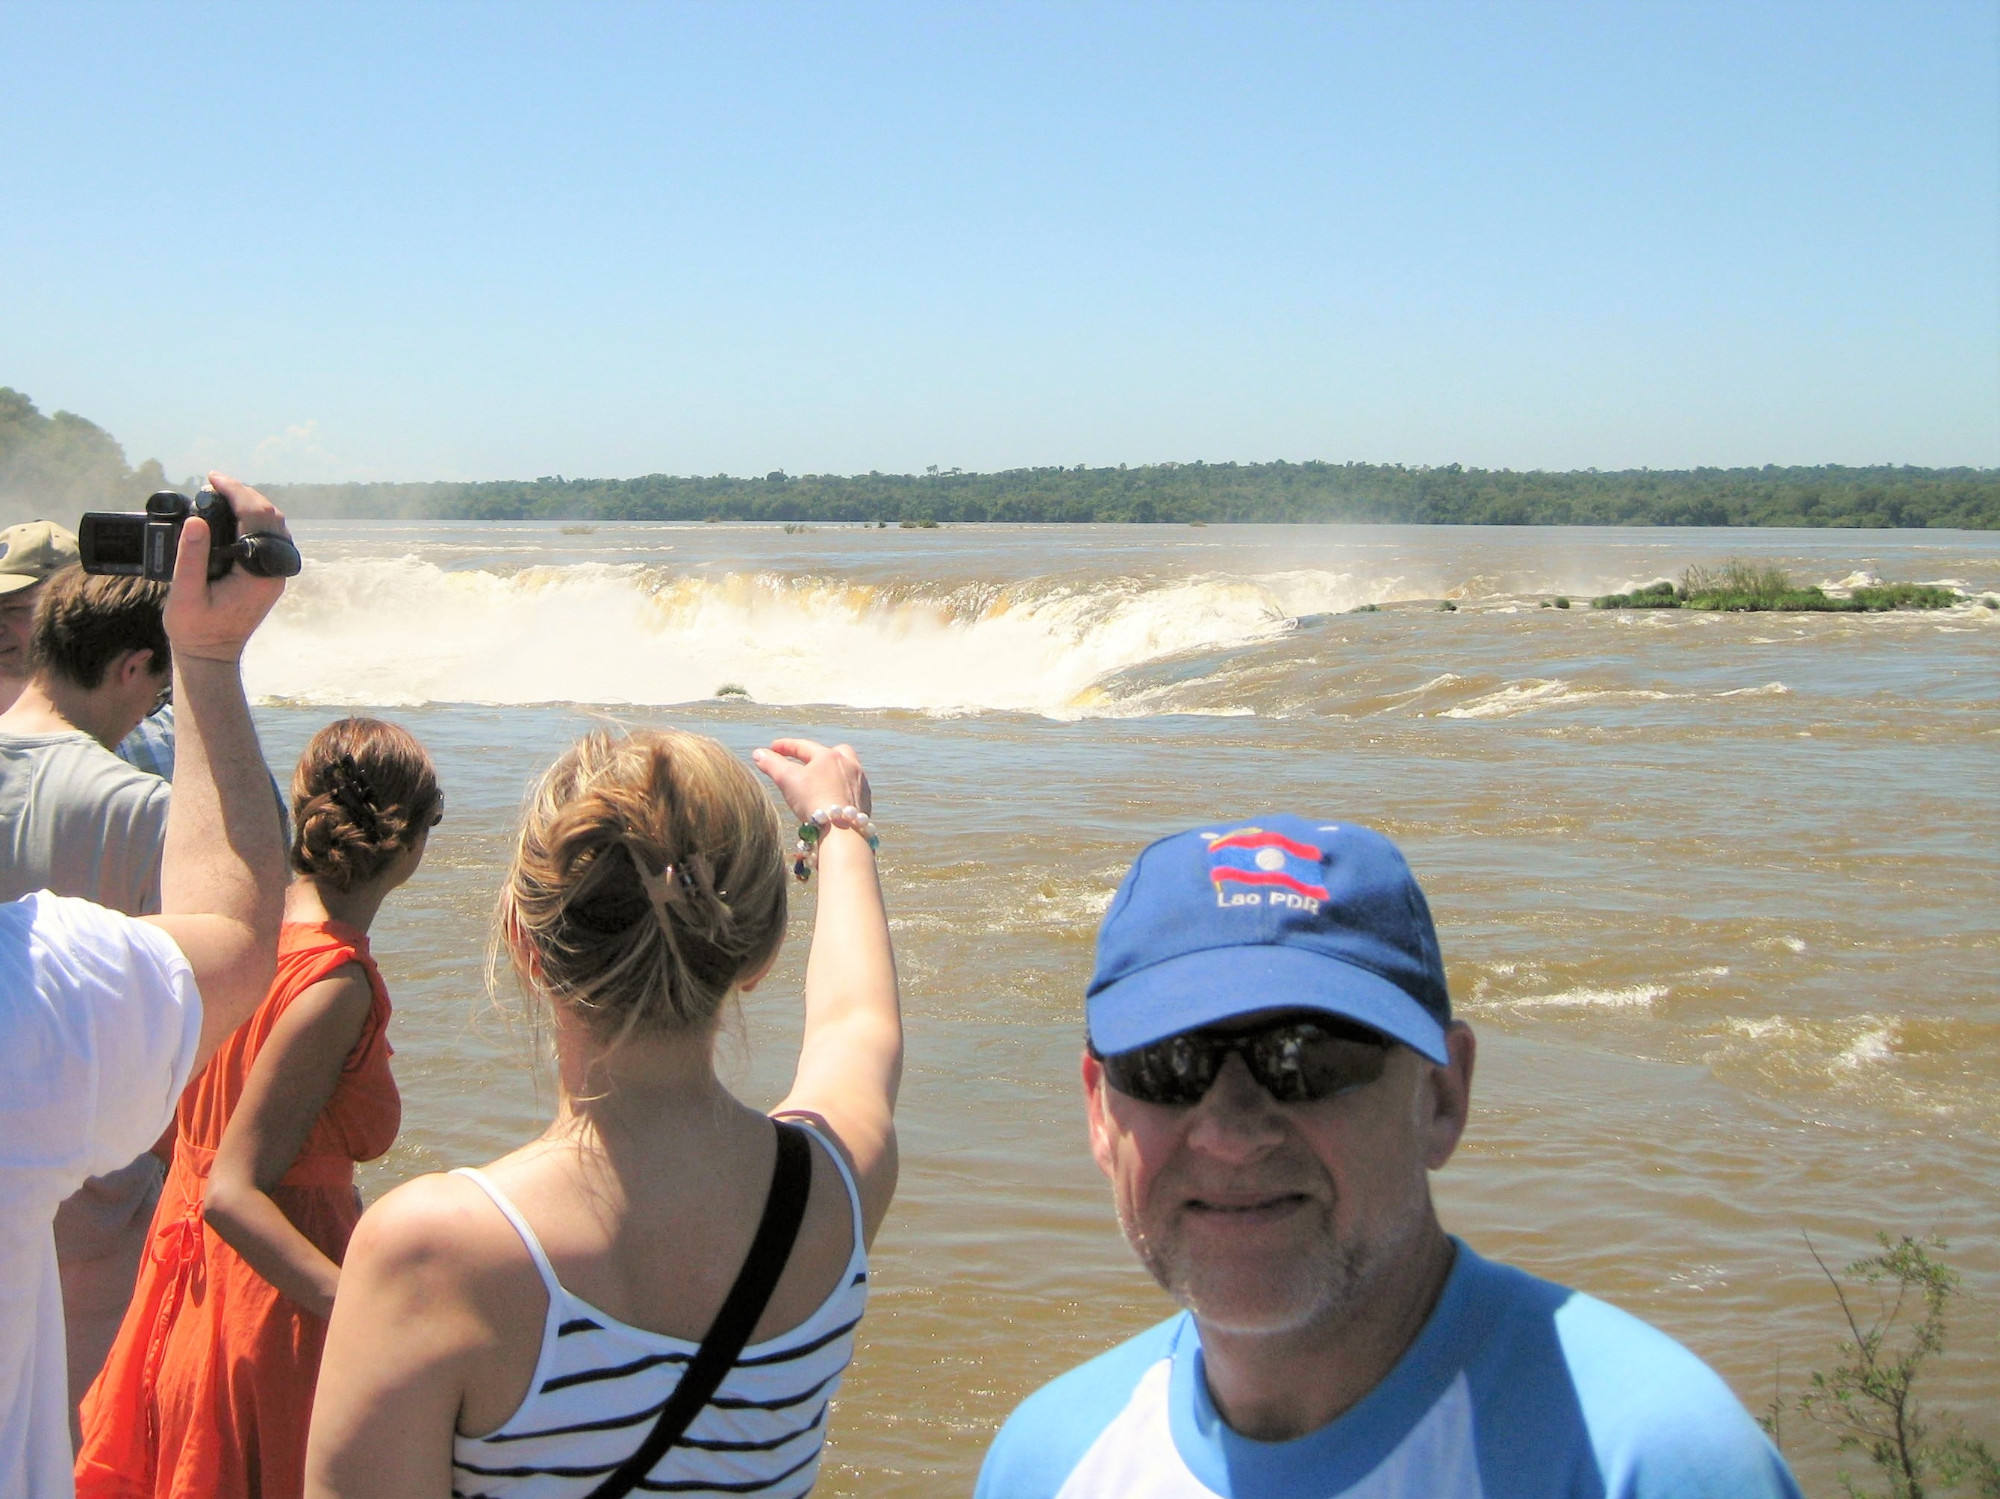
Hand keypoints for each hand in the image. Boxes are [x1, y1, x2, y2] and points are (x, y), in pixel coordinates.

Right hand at [163, 472, 290, 662]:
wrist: (210, 654)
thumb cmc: (195, 629)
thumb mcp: (185, 595)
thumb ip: (190, 558)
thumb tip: (196, 521)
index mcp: (259, 574)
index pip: (257, 519)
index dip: (235, 492)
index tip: (212, 478)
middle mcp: (274, 571)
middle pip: (270, 517)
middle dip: (243, 493)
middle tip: (213, 482)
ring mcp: (274, 573)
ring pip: (273, 525)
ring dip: (249, 504)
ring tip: (219, 492)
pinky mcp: (267, 574)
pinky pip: (267, 538)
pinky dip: (251, 519)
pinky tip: (230, 513)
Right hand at [752, 738, 871, 825]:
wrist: (842, 830)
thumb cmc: (813, 801)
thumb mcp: (787, 780)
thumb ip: (772, 765)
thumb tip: (758, 753)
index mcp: (829, 756)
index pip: (803, 746)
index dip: (785, 746)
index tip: (772, 748)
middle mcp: (849, 764)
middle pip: (836, 751)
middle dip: (819, 755)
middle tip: (807, 762)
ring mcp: (860, 782)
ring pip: (847, 770)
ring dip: (834, 772)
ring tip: (821, 782)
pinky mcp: (866, 800)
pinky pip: (853, 788)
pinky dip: (842, 789)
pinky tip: (834, 799)